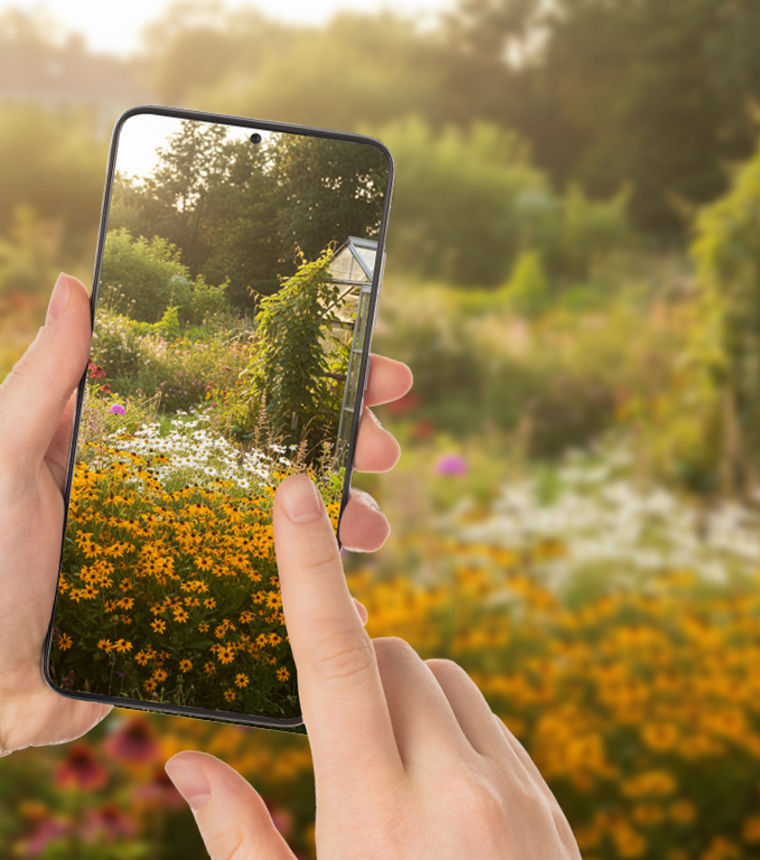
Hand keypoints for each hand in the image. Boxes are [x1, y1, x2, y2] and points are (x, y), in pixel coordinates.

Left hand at [0, 273, 412, 754]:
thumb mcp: (6, 461)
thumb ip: (42, 382)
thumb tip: (73, 284)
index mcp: (147, 442)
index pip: (243, 393)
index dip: (311, 376)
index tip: (374, 369)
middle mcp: (185, 488)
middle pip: (284, 452)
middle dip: (348, 443)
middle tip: (386, 446)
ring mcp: (202, 551)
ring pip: (294, 525)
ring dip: (347, 519)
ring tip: (375, 530)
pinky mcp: (208, 612)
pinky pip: (278, 598)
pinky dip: (320, 596)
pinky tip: (350, 599)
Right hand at [163, 475, 580, 858]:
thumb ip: (243, 839)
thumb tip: (183, 762)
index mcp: (377, 816)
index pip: (336, 660)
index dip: (309, 570)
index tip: (297, 496)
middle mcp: (456, 787)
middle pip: (393, 656)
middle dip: (353, 672)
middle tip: (332, 739)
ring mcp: (515, 791)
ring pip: (449, 680)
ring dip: (407, 699)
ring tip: (389, 776)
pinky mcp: (549, 800)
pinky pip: (494, 721)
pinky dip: (458, 731)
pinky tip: (443, 799)